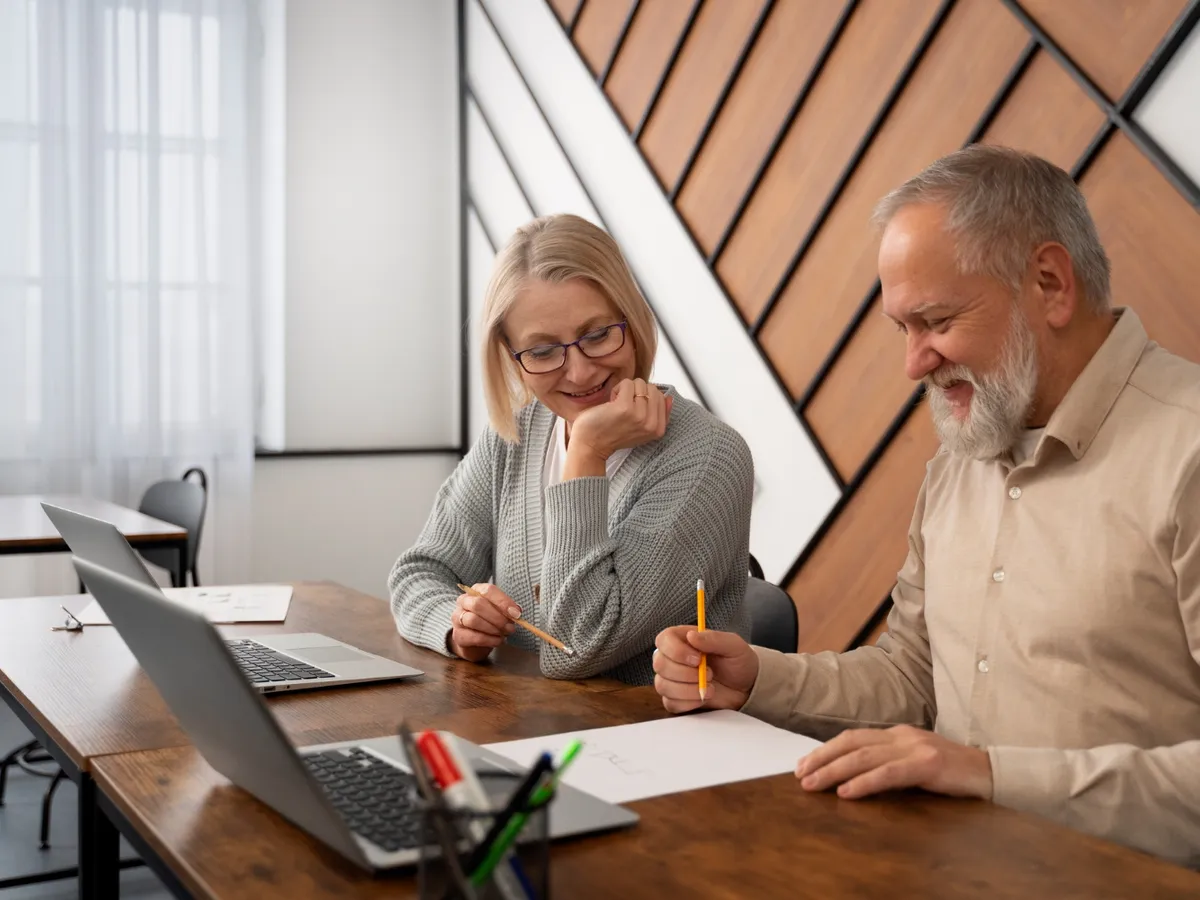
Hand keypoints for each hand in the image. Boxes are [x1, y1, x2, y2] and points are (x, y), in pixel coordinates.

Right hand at [448, 583, 521, 663]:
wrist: (473, 640)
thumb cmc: (489, 620)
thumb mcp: (500, 611)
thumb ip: (508, 610)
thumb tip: (516, 612)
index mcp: (476, 590)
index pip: (488, 590)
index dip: (503, 602)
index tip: (516, 614)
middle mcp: (464, 601)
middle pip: (478, 604)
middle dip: (497, 617)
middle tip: (510, 627)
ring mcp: (457, 618)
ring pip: (473, 620)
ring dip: (493, 628)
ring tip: (504, 634)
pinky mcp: (458, 635)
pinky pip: (474, 637)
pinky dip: (490, 640)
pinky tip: (498, 641)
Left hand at [566, 379, 672, 468]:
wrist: (590, 445)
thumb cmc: (613, 435)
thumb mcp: (642, 429)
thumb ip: (658, 415)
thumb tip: (669, 397)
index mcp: (658, 430)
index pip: (662, 397)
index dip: (645, 398)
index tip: (633, 411)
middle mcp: (651, 424)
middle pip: (652, 388)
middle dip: (637, 392)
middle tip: (624, 407)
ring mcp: (639, 415)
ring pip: (640, 383)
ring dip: (626, 390)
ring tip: (617, 406)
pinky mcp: (625, 407)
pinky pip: (627, 383)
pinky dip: (618, 389)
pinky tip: (611, 403)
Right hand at [652, 626, 759, 712]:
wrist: (746, 687)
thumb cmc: (738, 661)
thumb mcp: (733, 645)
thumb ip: (713, 638)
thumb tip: (692, 636)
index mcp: (682, 639)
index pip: (664, 640)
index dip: (676, 651)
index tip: (698, 659)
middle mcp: (671, 658)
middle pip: (660, 664)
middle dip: (685, 673)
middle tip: (710, 674)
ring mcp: (671, 679)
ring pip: (662, 685)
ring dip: (688, 689)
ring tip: (710, 688)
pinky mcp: (675, 699)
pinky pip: (670, 703)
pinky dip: (688, 703)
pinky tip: (703, 698)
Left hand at [795, 725, 992, 799]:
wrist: (993, 773)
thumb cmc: (953, 774)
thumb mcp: (915, 765)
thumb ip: (889, 766)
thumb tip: (852, 780)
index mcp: (897, 734)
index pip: (853, 737)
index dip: (826, 750)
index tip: (803, 764)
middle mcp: (902, 736)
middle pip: (852, 743)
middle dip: (822, 758)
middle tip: (799, 775)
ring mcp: (916, 747)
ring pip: (864, 757)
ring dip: (834, 771)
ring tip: (813, 784)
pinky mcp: (929, 764)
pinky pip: (889, 773)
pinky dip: (864, 782)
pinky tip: (847, 792)